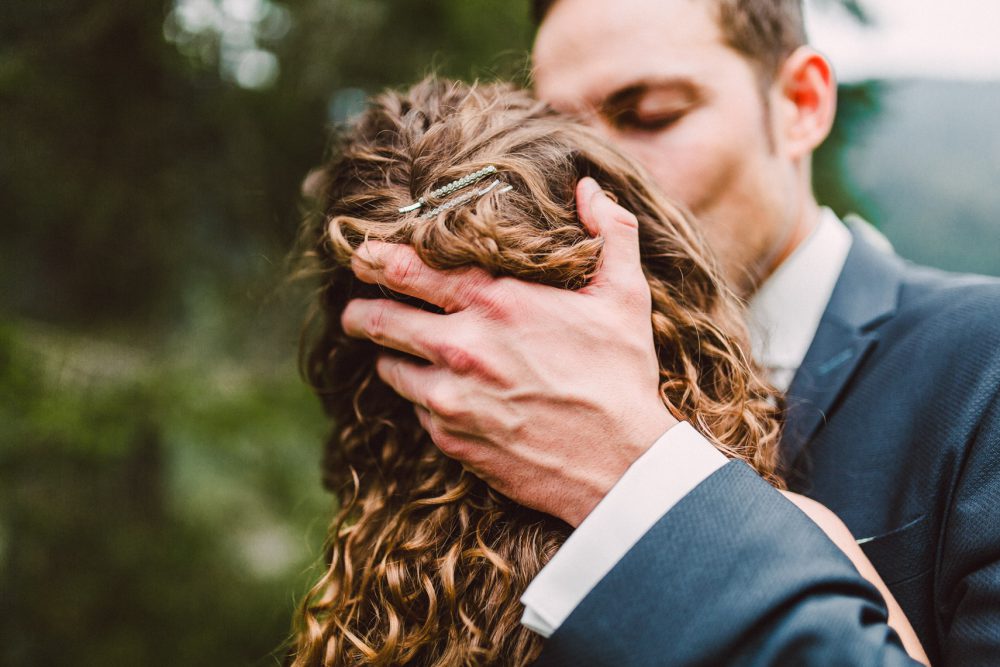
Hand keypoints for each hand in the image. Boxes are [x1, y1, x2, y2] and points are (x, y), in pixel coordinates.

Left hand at [341, 178, 677, 526]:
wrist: (620, 467)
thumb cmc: (622, 377)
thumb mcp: (626, 296)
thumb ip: (609, 232)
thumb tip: (588, 187)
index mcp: (496, 302)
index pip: (410, 268)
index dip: (377, 258)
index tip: (362, 254)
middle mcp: (463, 347)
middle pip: (378, 318)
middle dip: (359, 311)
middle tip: (352, 309)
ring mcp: (451, 397)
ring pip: (389, 367)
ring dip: (390, 356)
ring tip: (398, 353)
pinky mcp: (450, 439)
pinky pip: (416, 410)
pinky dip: (423, 399)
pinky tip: (446, 396)